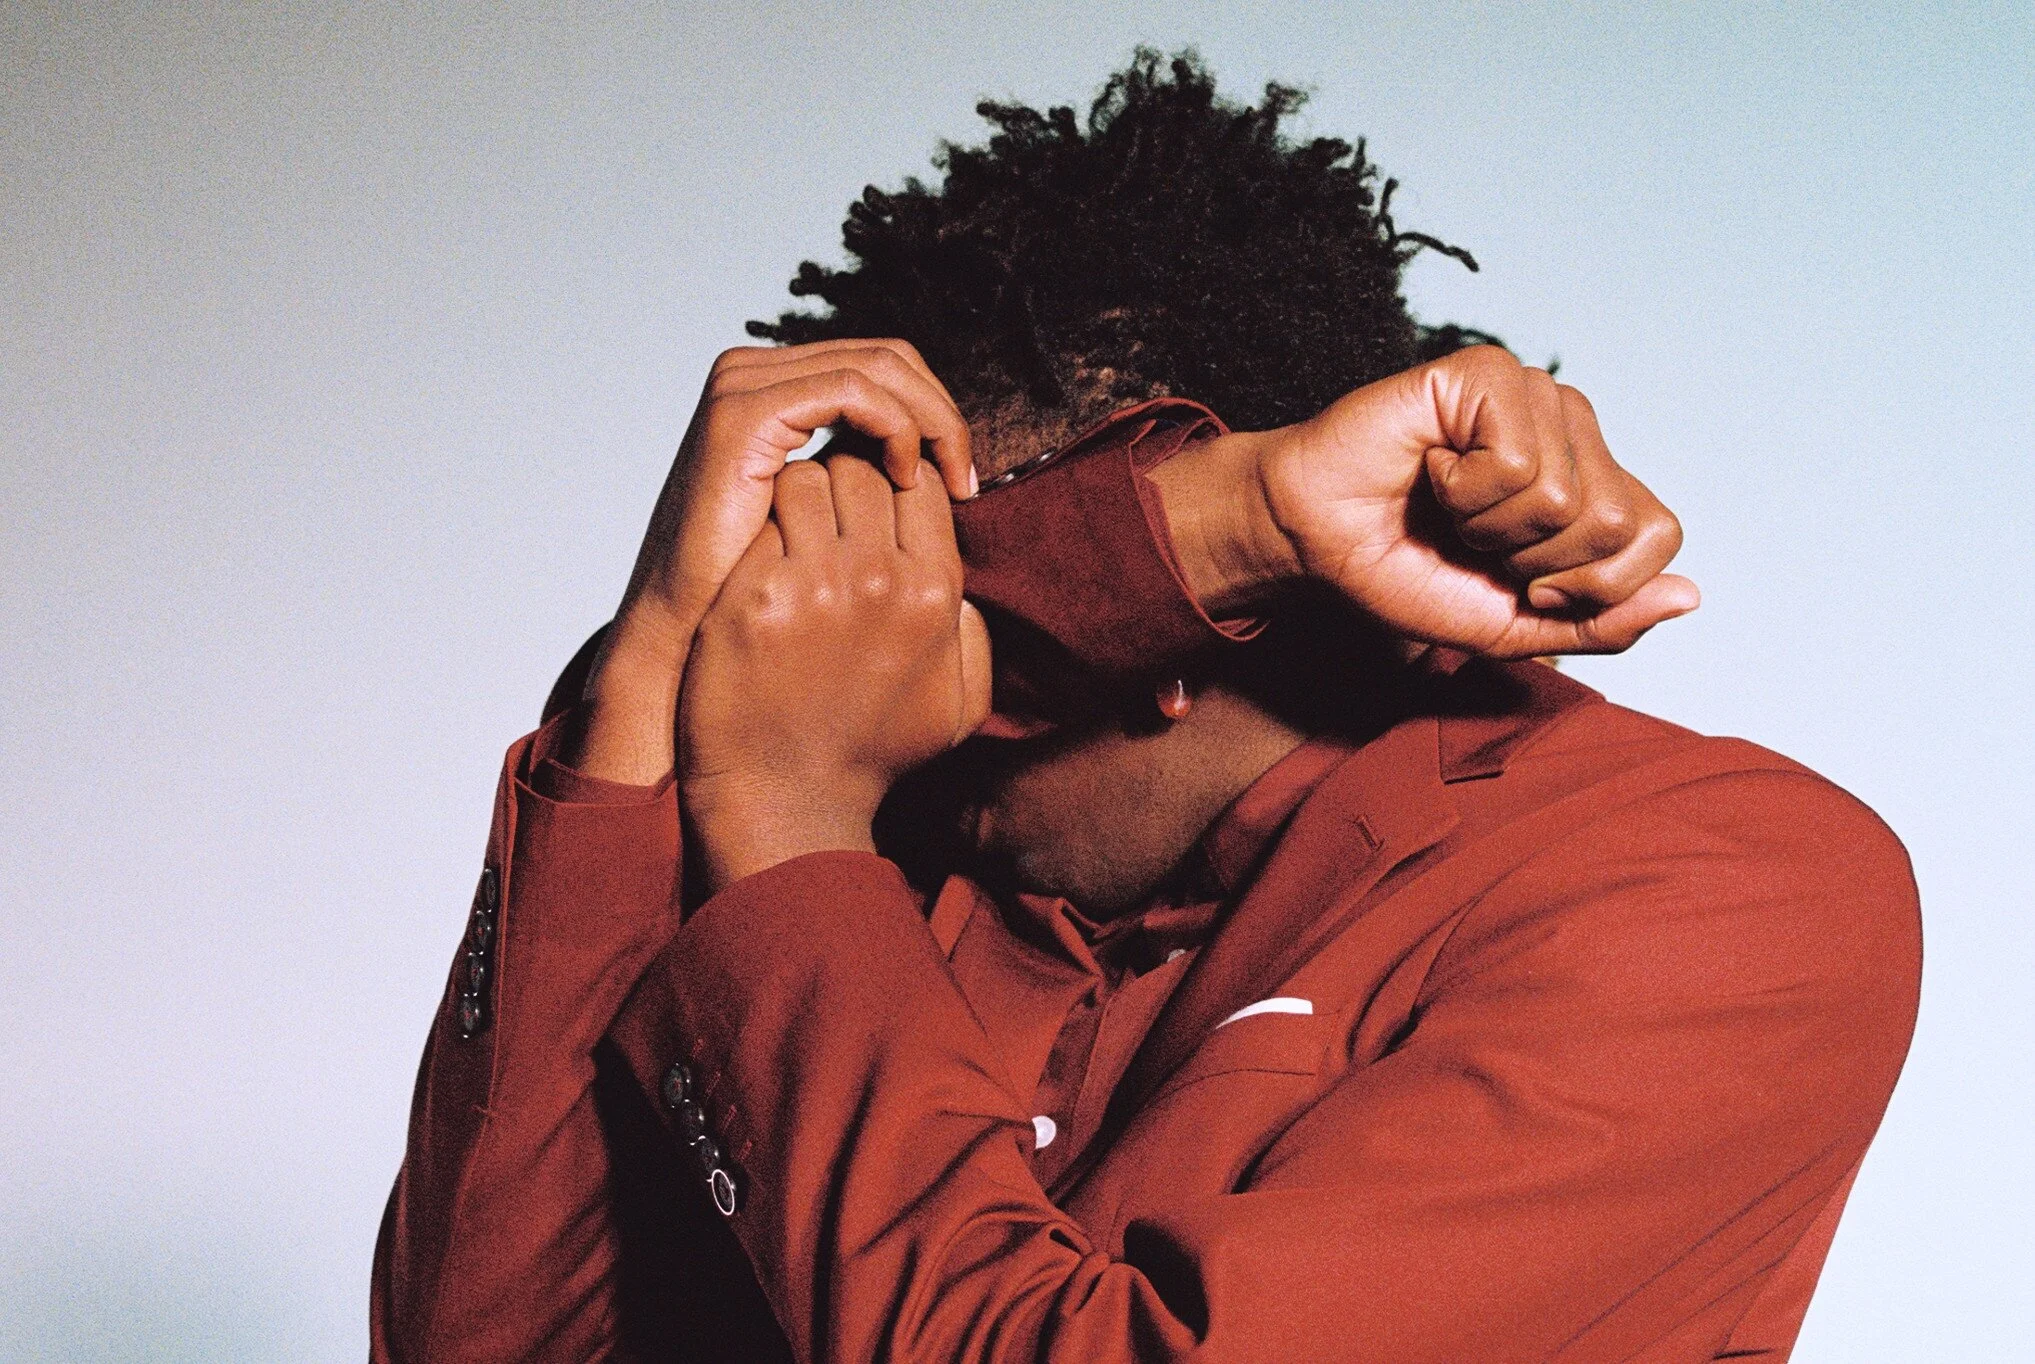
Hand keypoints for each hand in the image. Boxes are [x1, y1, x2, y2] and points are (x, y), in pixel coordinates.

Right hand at [566, 340, 975, 781]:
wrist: (685, 634)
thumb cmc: (754, 596)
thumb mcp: (821, 521)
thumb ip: (861, 478)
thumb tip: (935, 463)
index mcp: (774, 390)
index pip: (883, 370)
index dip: (935, 414)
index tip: (962, 481)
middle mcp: (755, 373)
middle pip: (888, 356)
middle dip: (942, 414)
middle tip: (966, 480)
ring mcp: (745, 386)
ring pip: (880, 367)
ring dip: (930, 422)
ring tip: (948, 483)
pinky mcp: (746, 412)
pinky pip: (854, 391)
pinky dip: (897, 426)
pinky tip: (905, 480)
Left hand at [678, 456, 991, 892]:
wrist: (788, 803)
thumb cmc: (870, 754)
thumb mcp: (959, 704)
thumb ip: (972, 634)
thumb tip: (960, 584)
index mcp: (935, 594)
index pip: (920, 482)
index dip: (892, 482)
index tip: (867, 508)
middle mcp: (882, 580)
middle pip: (863, 468)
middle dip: (842, 481)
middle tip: (821, 516)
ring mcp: (814, 585)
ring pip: (807, 478)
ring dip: (796, 499)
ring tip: (787, 536)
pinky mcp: (753, 596)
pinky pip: (761, 520)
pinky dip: (758, 529)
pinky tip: (754, 564)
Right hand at [1151, 346, 1697, 657]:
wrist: (1317, 542)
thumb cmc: (1407, 570)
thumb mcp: (1516, 624)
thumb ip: (1602, 620)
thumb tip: (1691, 596)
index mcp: (1594, 482)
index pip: (1659, 537)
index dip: (1589, 585)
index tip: (1519, 579)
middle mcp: (1576, 429)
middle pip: (1613, 523)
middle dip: (1532, 560)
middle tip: (1474, 540)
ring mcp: (1536, 395)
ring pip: (1563, 495)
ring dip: (1488, 526)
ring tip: (1448, 504)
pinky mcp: (1488, 374)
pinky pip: (1515, 461)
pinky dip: (1462, 491)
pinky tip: (1433, 469)